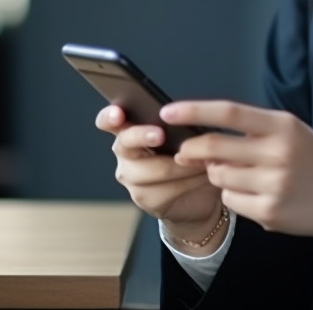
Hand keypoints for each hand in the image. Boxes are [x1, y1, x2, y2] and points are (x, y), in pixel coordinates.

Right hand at [95, 106, 222, 246]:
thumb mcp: (187, 133)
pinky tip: (204, 175)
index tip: (118, 114)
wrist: (202, 190)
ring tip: (204, 159)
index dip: (109, 116)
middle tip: (160, 135)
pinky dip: (190, 181)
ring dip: (182, 165)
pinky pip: (166, 189)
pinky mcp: (144, 198)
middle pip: (125, 142)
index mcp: (131, 128)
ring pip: (153, 169)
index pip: (109, 120)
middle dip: (142, 136)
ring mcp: (131, 176)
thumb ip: (179, 124)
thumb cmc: (191, 153)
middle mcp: (125, 151)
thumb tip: (186, 117)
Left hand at [162, 101, 312, 242]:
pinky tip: (254, 194)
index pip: (229, 113)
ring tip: (241, 175)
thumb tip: (199, 135)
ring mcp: (273, 184)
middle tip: (186, 153)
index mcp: (282, 126)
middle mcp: (278, 153)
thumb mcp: (290, 132)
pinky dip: (232, 196)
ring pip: (219, 176)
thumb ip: (250, 130)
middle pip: (215, 147)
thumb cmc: (312, 159)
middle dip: (192, 151)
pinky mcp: (269, 211)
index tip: (167, 112)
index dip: (194, 111)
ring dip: (218, 175)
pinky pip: (230, 201)